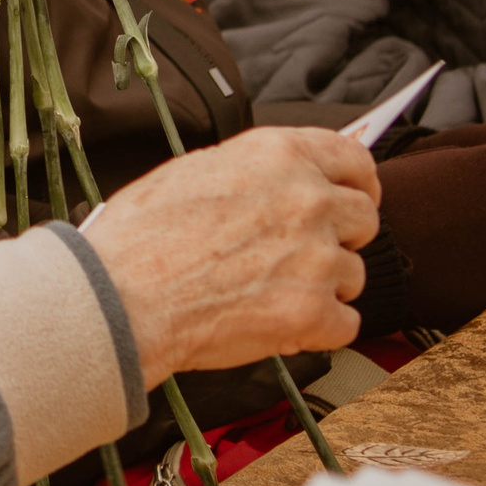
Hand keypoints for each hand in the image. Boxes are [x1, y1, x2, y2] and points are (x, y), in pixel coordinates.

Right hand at [84, 128, 379, 378]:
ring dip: (323, 287)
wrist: (121, 296)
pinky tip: (279, 324)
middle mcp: (306, 199)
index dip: (358, 182)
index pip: (355, 159)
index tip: (354, 197)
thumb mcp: (194, 170)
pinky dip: (317, 331)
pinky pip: (346, 324)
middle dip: (339, 237)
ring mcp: (315, 257)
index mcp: (278, 155)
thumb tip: (277, 179)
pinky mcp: (312, 313)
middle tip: (303, 254)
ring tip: (271, 293)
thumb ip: (253, 170)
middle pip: (364, 217)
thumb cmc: (140, 237)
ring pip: (353, 274)